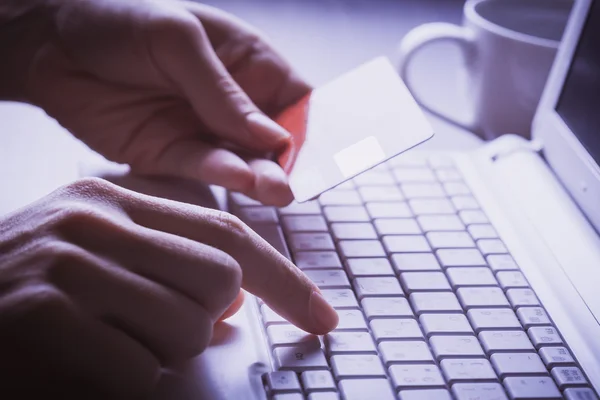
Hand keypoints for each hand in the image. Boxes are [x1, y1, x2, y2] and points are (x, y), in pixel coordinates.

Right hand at [0, 178, 337, 396]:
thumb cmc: (28, 295)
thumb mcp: (98, 261)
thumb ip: (166, 265)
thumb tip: (233, 300)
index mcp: (113, 202)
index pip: (227, 233)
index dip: (284, 279)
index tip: (321, 316)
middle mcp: (93, 221)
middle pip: (219, 281)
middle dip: (200, 321)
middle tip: (146, 328)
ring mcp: (67, 264)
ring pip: (187, 328)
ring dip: (159, 355)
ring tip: (105, 343)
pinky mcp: (43, 315)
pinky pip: (137, 370)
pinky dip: (123, 382)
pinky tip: (80, 365)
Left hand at [9, 0, 310, 205]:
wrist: (49, 47)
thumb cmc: (118, 20)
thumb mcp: (179, 41)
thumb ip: (224, 93)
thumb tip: (274, 137)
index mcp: (245, 62)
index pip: (294, 101)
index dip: (307, 126)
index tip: (311, 149)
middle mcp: (230, 102)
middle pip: (273, 139)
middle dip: (285, 161)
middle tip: (289, 183)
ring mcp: (202, 131)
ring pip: (243, 161)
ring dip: (259, 176)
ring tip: (273, 189)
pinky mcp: (171, 155)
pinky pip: (201, 170)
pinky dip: (219, 176)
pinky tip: (236, 177)